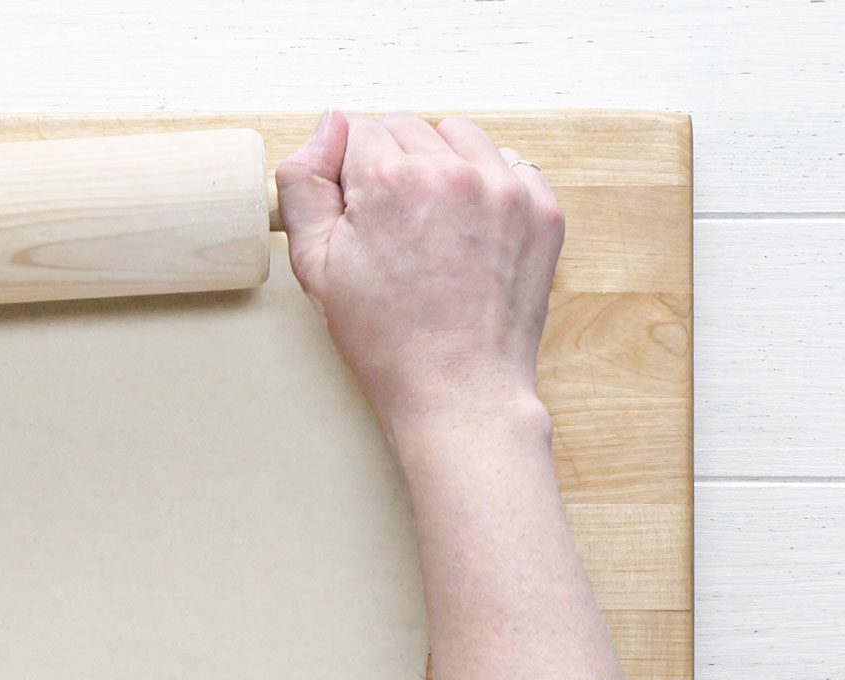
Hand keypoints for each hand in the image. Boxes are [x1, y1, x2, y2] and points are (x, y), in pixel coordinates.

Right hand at [275, 111, 563, 455]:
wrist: (457, 390)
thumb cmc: (383, 339)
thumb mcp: (314, 265)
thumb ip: (304, 182)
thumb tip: (327, 123)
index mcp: (388, 179)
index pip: (356, 130)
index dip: (347, 174)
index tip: (356, 217)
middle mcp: (451, 170)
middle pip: (406, 128)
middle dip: (391, 166)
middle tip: (391, 230)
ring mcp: (504, 187)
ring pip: (458, 136)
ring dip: (440, 165)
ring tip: (431, 226)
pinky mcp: (541, 209)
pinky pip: (508, 164)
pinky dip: (485, 185)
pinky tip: (468, 232)